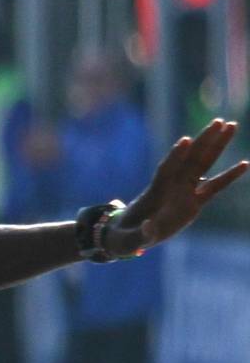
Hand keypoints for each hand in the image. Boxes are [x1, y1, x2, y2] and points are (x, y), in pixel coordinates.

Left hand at [113, 119, 248, 255]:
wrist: (127, 237)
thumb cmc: (124, 238)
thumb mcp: (128, 241)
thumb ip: (140, 235)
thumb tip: (148, 227)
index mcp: (153, 194)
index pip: (165, 171)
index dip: (174, 157)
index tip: (185, 141)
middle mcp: (170, 188)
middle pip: (188, 160)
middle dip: (202, 142)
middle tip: (219, 121)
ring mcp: (183, 193)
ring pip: (202, 165)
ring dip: (215, 146)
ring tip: (231, 126)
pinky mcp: (193, 202)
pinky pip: (214, 187)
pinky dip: (228, 176)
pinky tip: (245, 164)